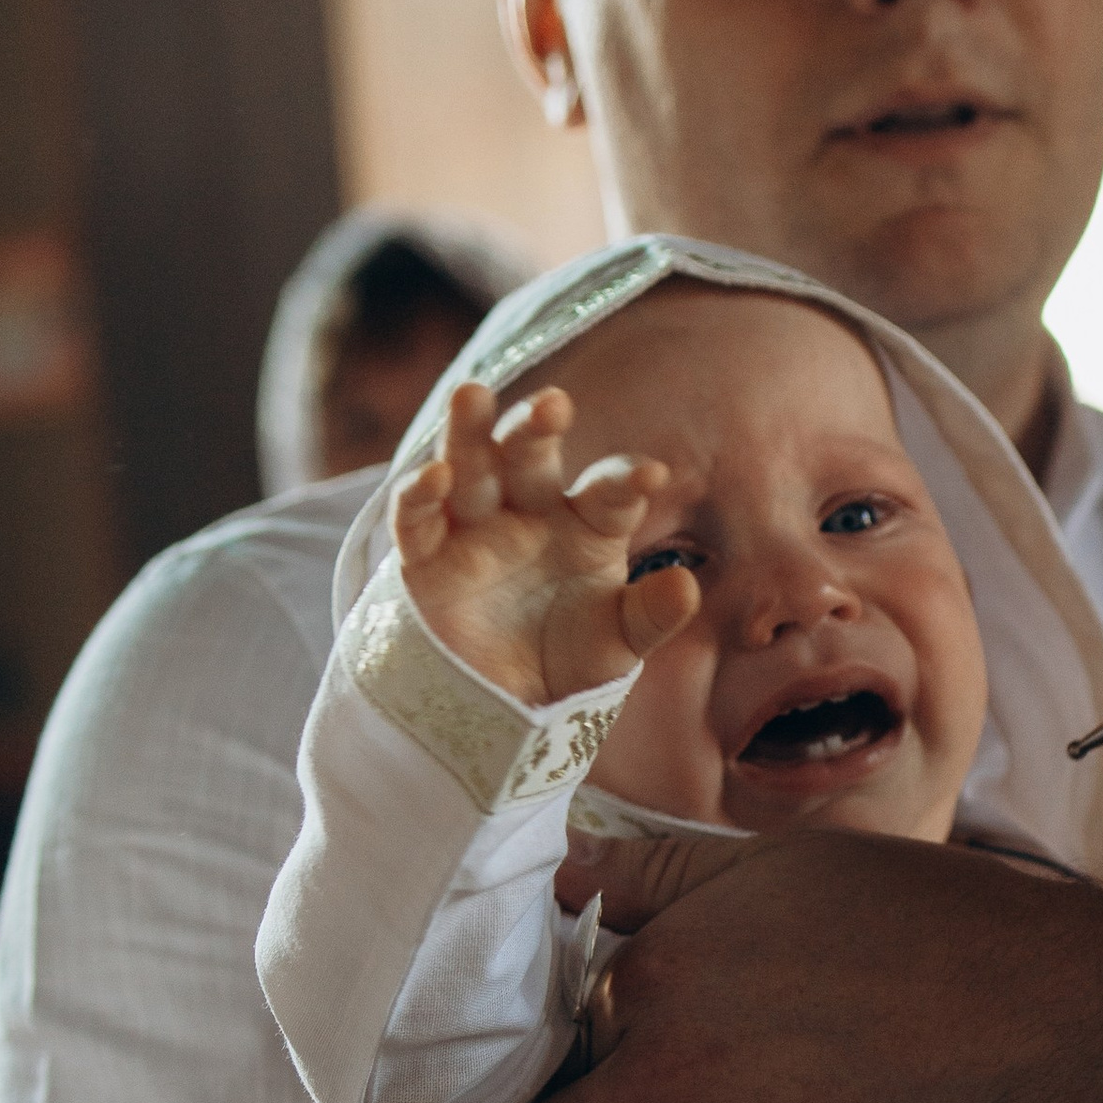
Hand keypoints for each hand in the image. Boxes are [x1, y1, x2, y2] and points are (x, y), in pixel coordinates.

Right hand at [390, 379, 698, 706]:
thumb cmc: (569, 660)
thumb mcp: (618, 644)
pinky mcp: (427, 559)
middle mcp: (529, 512)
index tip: (652, 477)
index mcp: (585, 524)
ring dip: (468, 431)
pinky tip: (434, 476)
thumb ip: (651, 614)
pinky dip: (418, 495)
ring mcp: (475, 529)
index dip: (626, 480)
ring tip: (472, 395)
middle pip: (529, 456)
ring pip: (469, 466)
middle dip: (536, 426)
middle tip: (553, 406)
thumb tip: (686, 586)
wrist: (503, 706)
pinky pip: (416, 519)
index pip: (608, 491)